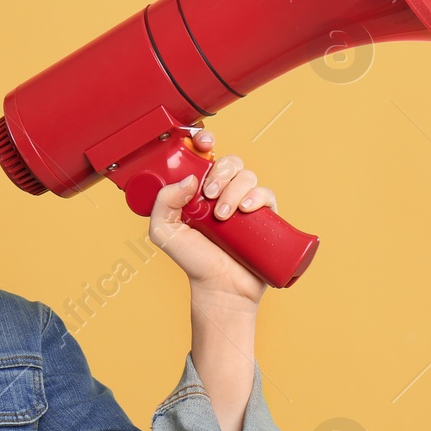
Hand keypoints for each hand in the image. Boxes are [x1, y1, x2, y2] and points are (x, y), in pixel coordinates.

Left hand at [148, 128, 276, 304]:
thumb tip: (189, 179)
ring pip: (247, 176)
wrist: (221, 288)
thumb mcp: (164, 232)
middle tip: (208, 196)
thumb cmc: (194, 261)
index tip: (204, 142)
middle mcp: (223, 192)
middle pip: (230, 162)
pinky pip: (267, 193)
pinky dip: (258, 196)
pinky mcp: (264, 216)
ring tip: (223, 216)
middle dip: (220, 173)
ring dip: (235, 190)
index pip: (205, 156)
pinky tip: (246, 210)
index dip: (205, 142)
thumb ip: (163, 203)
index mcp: (200, 190)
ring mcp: (245, 203)